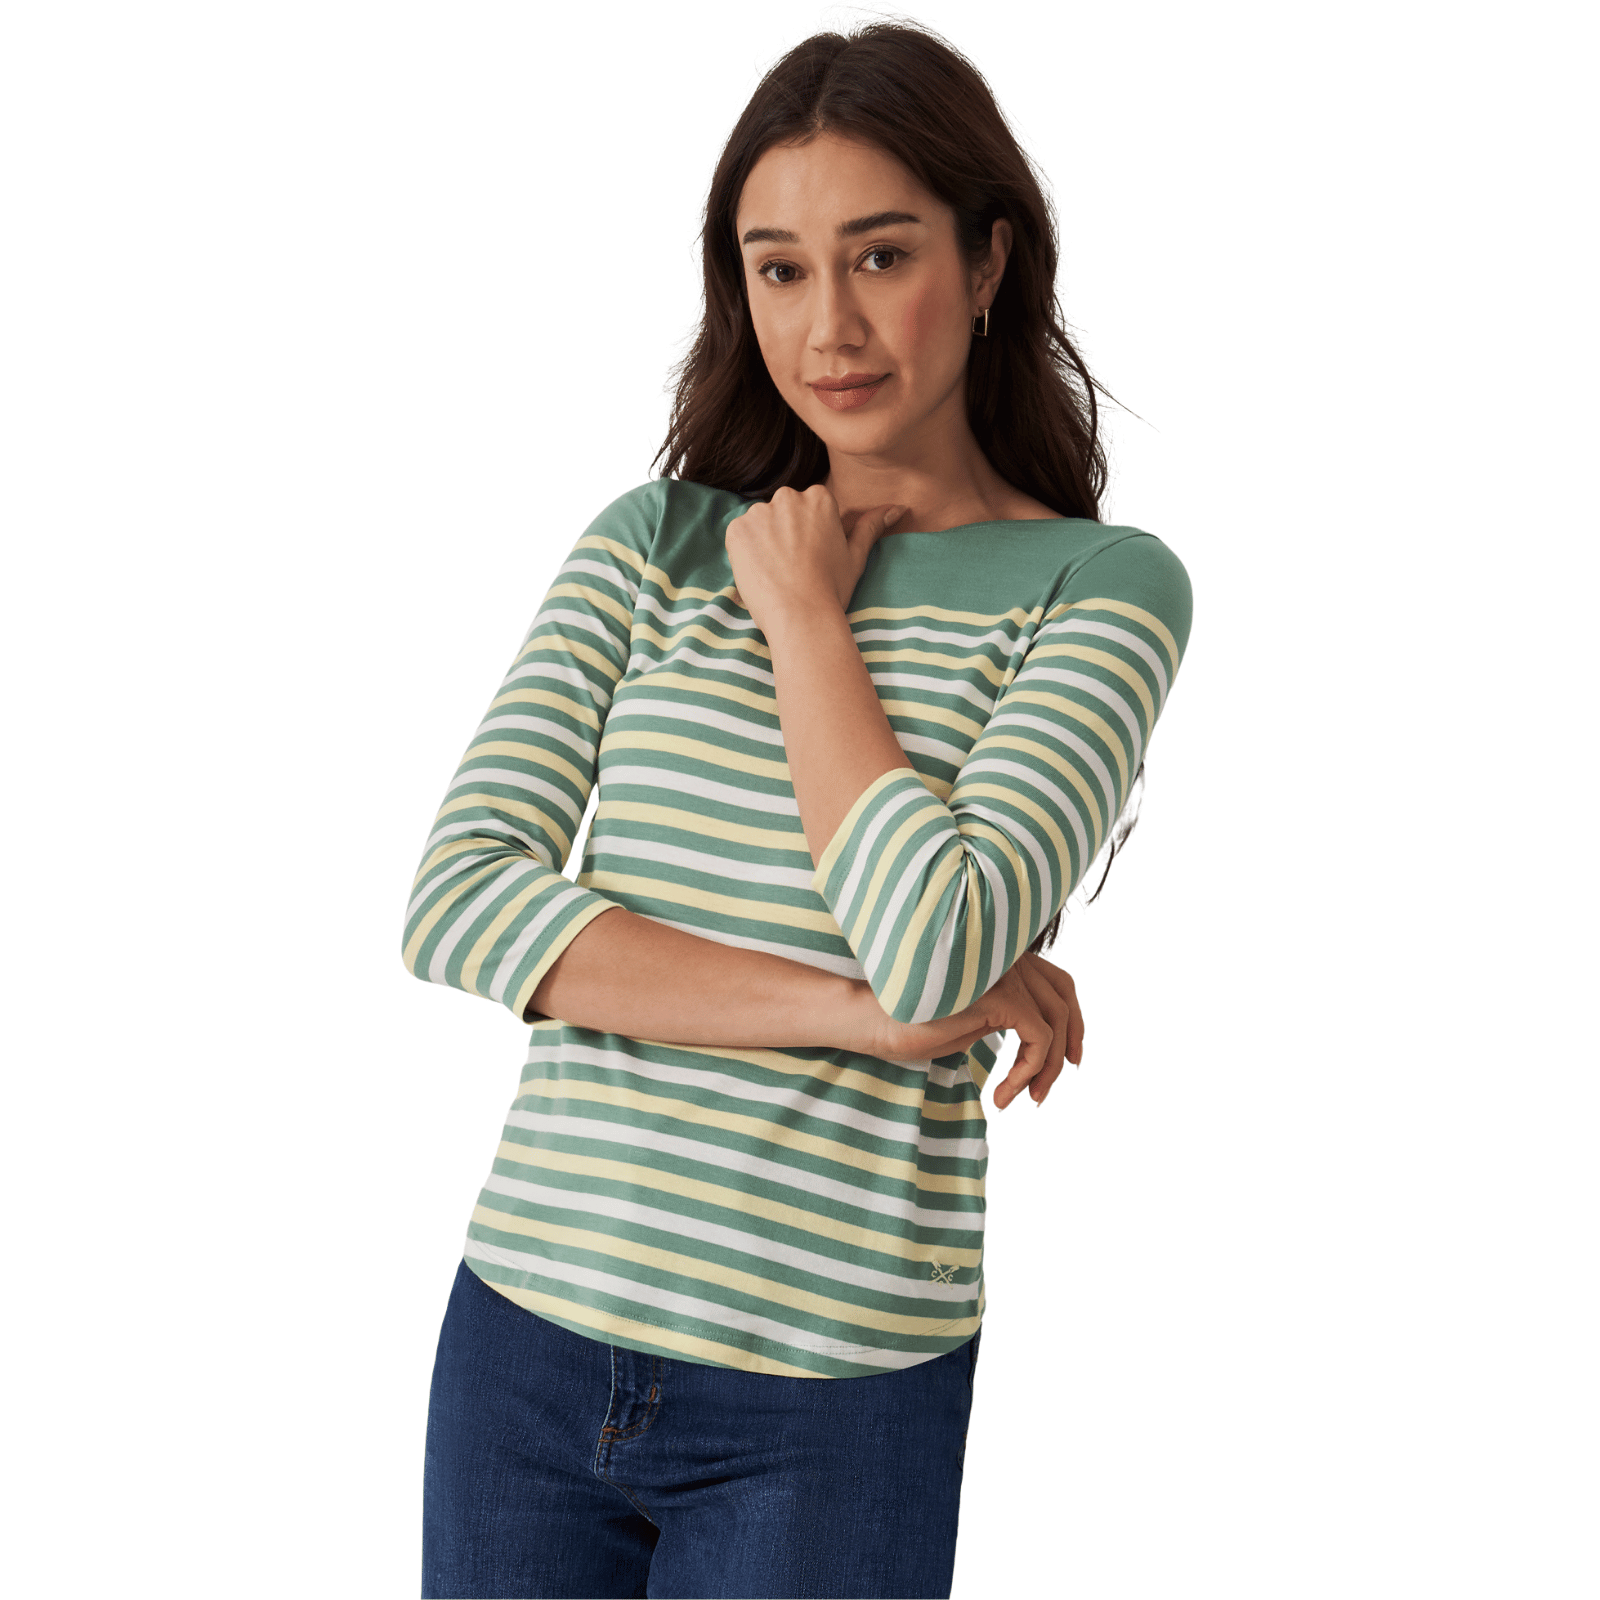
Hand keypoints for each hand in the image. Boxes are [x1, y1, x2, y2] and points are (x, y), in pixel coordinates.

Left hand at [726, 483, 907, 623]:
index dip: (808, 537)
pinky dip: (746, 552)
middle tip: (794, 567)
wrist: (800, 615)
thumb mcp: (855, 555)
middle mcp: (788, 496)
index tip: (810, 558)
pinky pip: (740, 535)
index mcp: (819, 497)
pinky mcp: (737, 529)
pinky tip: (760, 572)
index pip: (808, 510)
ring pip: (760, 524)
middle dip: (785, 534)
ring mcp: (759, 512)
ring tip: (777, 573)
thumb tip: (898, 508)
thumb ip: (871, 526)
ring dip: (765, 542)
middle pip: (783, 513)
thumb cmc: (832, 588)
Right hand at [842, 954, 1084, 1108]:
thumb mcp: (968, 1019)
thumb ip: (1001, 1016)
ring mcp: (1005, 973)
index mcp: (1000, 958)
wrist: (871, 1018)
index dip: (1072, 1019)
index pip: (1056, 981)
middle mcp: (1007, 957)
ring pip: (1055, 1024)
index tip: (1069, 1058)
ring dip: (1045, 1070)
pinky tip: (1002, 1094)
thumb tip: (1034, 1036)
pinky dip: (1028, 1071)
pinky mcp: (1000, 996)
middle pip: (1064, 998)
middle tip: (1049, 1087)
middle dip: (1070, 1043)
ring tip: (1024, 1099)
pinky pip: (1039, 1039)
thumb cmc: (907, 1021)